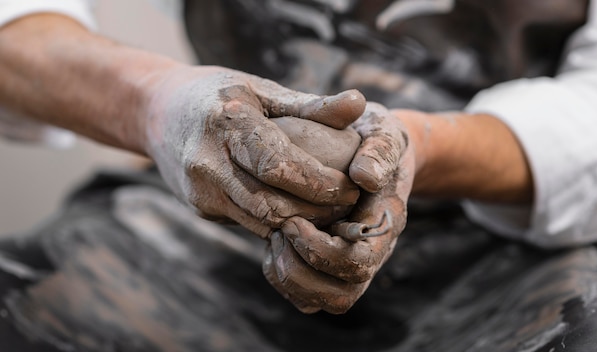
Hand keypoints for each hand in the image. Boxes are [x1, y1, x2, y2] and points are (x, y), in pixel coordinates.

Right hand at [143, 66, 366, 237]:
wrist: (156, 111)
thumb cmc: (218, 94)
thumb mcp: (260, 89)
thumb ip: (309, 104)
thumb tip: (358, 104)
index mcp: (227, 121)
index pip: (280, 164)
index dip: (320, 183)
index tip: (351, 186)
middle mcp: (208, 160)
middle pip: (272, 202)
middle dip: (317, 210)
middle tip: (349, 205)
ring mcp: (200, 188)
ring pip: (260, 220)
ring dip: (300, 223)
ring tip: (333, 214)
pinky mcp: (199, 206)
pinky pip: (248, 221)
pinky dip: (278, 223)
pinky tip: (303, 215)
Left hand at [263, 104, 415, 312]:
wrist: (374, 151)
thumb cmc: (376, 139)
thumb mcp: (385, 134)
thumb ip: (380, 152)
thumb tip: (365, 176)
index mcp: (384, 226)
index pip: (357, 262)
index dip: (321, 250)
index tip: (293, 221)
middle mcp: (370, 254)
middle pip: (340, 295)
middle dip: (300, 270)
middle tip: (278, 233)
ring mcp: (350, 264)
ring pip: (322, 302)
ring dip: (289, 278)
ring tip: (272, 240)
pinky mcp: (328, 266)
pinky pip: (306, 296)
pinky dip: (283, 279)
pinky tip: (271, 242)